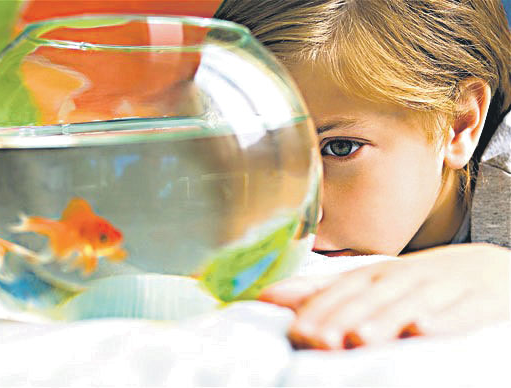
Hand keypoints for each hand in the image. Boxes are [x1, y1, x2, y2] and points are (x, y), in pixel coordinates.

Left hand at [259, 243, 509, 349]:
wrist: (486, 270)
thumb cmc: (416, 281)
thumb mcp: (368, 283)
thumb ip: (319, 292)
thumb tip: (265, 295)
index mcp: (375, 275)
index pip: (342, 291)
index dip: (319, 311)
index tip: (298, 333)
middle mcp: (403, 278)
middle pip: (370, 298)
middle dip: (343, 319)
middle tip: (321, 342)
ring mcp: (440, 288)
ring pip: (409, 303)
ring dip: (385, 319)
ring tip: (362, 338)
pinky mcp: (476, 302)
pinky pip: (460, 312)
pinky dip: (444, 320)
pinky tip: (425, 328)